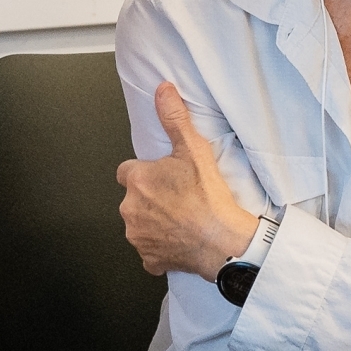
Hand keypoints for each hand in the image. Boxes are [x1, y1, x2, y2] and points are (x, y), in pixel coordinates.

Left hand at [117, 83, 259, 280]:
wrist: (222, 240)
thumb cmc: (208, 197)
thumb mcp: (194, 149)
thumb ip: (174, 118)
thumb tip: (163, 91)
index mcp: (137, 181)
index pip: (128, 172)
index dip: (146, 173)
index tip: (164, 177)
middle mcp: (130, 209)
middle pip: (133, 199)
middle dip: (149, 197)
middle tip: (177, 197)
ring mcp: (138, 236)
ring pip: (140, 224)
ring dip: (154, 221)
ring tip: (181, 217)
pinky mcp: (148, 259)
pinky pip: (149, 251)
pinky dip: (161, 246)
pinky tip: (179, 239)